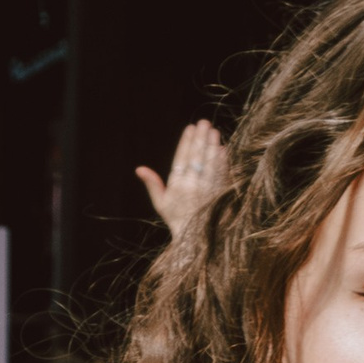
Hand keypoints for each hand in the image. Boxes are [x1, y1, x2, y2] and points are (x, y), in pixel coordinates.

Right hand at [135, 118, 229, 236]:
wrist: (197, 240)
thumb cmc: (176, 219)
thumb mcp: (161, 203)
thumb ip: (153, 184)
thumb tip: (139, 169)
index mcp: (177, 187)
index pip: (182, 159)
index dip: (186, 142)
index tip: (190, 128)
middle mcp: (193, 187)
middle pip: (198, 158)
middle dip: (201, 138)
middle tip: (204, 122)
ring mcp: (208, 191)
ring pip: (211, 164)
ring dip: (213, 146)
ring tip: (214, 131)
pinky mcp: (220, 196)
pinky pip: (222, 175)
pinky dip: (223, 162)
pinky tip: (223, 150)